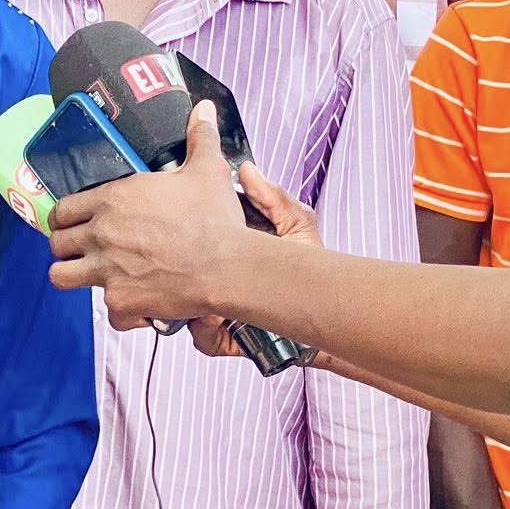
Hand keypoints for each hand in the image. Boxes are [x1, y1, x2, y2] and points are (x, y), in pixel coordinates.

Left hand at [49, 102, 250, 327]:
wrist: (228, 264)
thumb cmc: (215, 218)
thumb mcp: (207, 170)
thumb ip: (199, 137)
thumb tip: (204, 109)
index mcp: (112, 200)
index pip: (62, 210)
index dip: (65, 218)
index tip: (75, 222)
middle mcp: (100, 234)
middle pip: (56, 243)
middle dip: (66, 246)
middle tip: (84, 249)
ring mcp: (105, 270)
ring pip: (60, 276)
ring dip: (74, 276)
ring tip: (93, 276)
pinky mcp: (120, 300)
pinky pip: (107, 312)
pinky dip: (121, 310)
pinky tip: (136, 303)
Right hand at [187, 159, 321, 359]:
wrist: (328, 319)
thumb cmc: (311, 274)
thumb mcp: (298, 228)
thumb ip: (276, 199)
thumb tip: (248, 170)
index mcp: (227, 250)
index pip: (196, 234)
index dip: (190, 227)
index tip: (193, 220)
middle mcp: (214, 281)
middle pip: (181, 271)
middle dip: (185, 269)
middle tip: (200, 264)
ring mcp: (213, 311)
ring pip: (181, 306)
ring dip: (195, 303)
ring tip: (214, 301)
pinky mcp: (219, 338)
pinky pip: (199, 335)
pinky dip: (207, 330)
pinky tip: (221, 320)